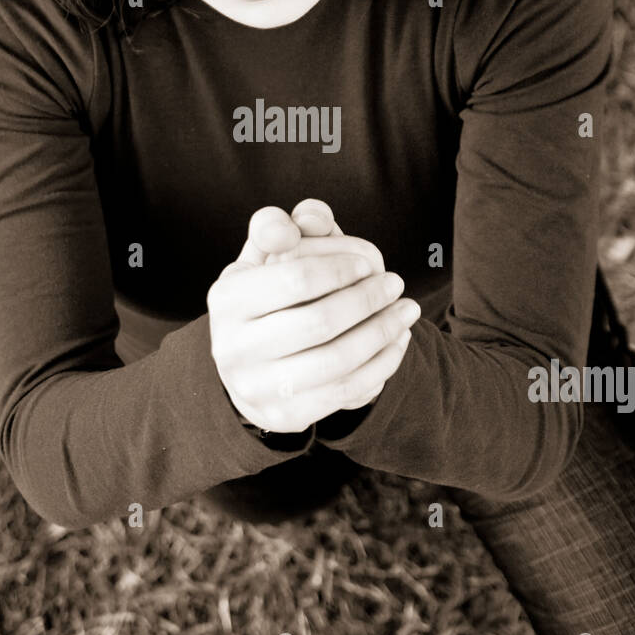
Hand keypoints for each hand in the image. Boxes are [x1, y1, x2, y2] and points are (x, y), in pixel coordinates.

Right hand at [207, 202, 419, 432]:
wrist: (250, 367)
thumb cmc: (266, 296)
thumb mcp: (264, 256)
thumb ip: (282, 226)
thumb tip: (310, 217)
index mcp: (227, 299)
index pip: (294, 278)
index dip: (340, 268)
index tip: (369, 261)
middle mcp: (232, 347)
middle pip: (318, 322)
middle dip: (367, 300)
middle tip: (396, 283)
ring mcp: (257, 387)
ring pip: (337, 361)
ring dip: (383, 332)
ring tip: (407, 310)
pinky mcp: (285, 416)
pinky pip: (346, 391)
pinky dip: (381, 364)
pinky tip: (398, 341)